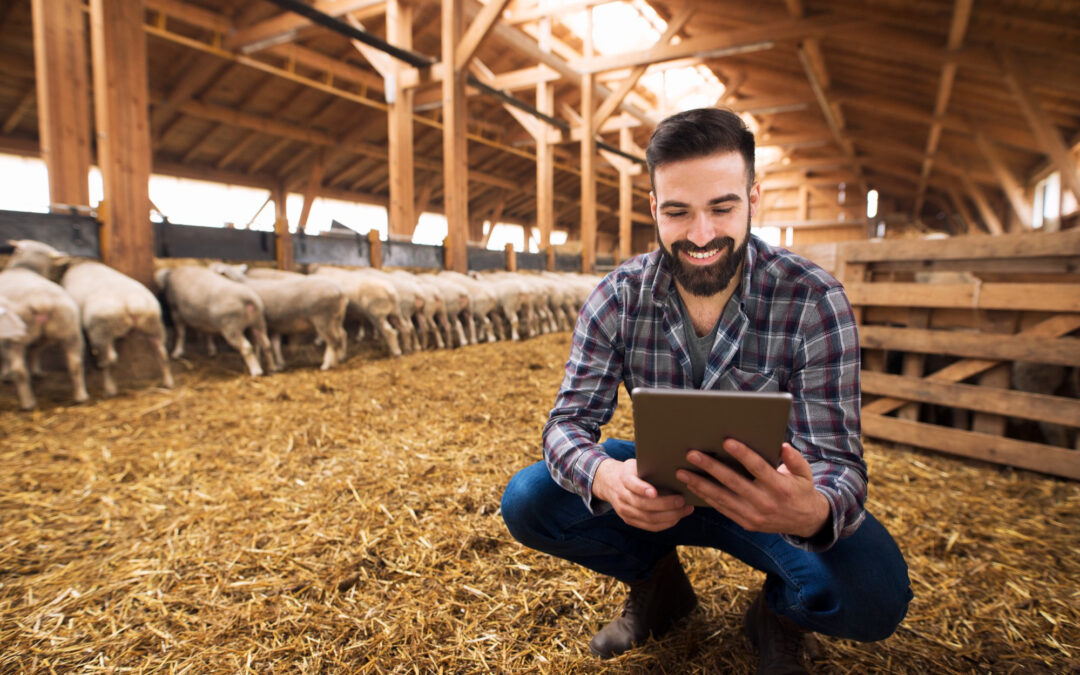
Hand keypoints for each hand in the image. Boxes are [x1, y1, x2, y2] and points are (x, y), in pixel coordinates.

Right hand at [593, 458, 693, 531]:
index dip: (642, 489)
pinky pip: (650, 526)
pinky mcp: (629, 520)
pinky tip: (678, 517)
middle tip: (682, 500)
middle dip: (665, 504)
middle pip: (643, 505)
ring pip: (648, 518)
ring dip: (670, 516)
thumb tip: (676, 468)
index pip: (631, 484)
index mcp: (624, 478)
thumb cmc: (631, 471)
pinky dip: (666, 523)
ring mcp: (625, 510)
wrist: (609, 482)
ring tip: (686, 509)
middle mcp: (622, 496)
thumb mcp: (635, 464)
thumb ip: (649, 467)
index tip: (655, 492)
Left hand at [675, 440, 829, 537]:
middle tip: (691, 454)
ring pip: (722, 498)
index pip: (758, 468)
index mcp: (780, 487)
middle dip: (710, 467)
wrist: (806, 522)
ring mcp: (754, 515)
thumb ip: (794, 459)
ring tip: (682, 472)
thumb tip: (783, 445)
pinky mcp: (746, 523)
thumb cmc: (801, 490)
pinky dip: (706, 497)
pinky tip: (693, 486)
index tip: (726, 441)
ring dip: (700, 484)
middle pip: (733, 482)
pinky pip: (722, 509)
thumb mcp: (805, 474)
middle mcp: (765, 502)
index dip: (743, 454)